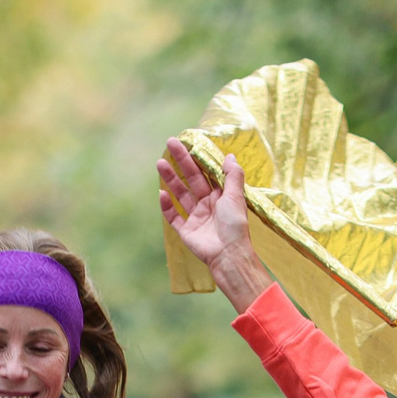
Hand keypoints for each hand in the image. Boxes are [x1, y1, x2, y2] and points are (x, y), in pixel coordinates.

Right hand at [158, 139, 276, 311]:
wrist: (229, 255)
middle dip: (180, 162)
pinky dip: (167, 206)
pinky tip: (161, 193)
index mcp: (220, 195)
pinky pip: (174, 217)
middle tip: (169, 143)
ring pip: (180, 194)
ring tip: (159, 163)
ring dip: (170, 179)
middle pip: (191, 179)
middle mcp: (207, 204)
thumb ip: (233, 175)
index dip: (196, 158)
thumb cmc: (235, 225)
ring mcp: (196, 218)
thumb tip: (230, 155)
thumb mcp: (237, 196)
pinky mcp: (186, 231)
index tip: (187, 142)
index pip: (206, 172)